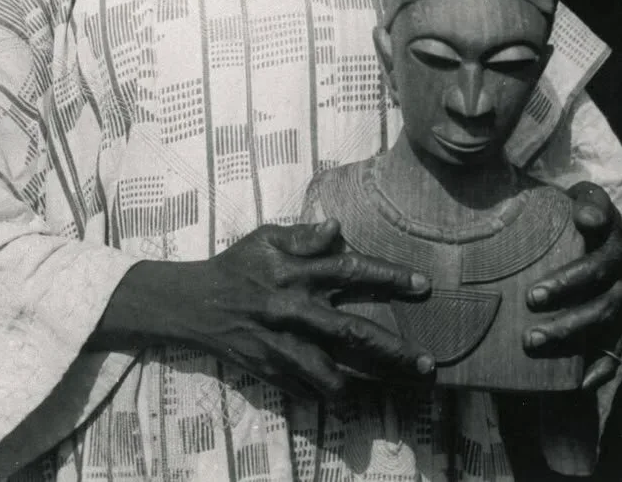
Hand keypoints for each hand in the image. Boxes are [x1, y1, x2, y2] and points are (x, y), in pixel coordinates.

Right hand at [183, 219, 433, 397]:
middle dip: (393, 350)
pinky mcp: (270, 370)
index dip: (388, 276)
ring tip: (402, 388)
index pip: (349, 270)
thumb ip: (302, 235)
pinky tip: (357, 395)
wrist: (193, 304)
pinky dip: (332, 394)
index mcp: (293, 271)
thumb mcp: (265, 239)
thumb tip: (337, 226)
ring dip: (369, 382)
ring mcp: (280, 344)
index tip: (423, 284)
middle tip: (428, 363)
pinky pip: (307, 389)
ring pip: (332, 371)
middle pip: (351, 331)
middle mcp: (291, 309)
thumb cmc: (237, 266)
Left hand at [523, 182, 621, 389]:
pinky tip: (579, 381)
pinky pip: (615, 348)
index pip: (603, 211)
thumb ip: (525, 192)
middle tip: (531, 297)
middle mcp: (621, 256)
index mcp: (604, 222)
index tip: (582, 218)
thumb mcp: (546, 197)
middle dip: (568, 285)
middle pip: (600, 271)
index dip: (595, 213)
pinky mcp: (620, 321)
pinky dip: (600, 367)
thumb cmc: (554, 219)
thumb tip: (489, 194)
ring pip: (605, 312)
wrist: (582, 239)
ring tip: (531, 339)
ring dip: (570, 328)